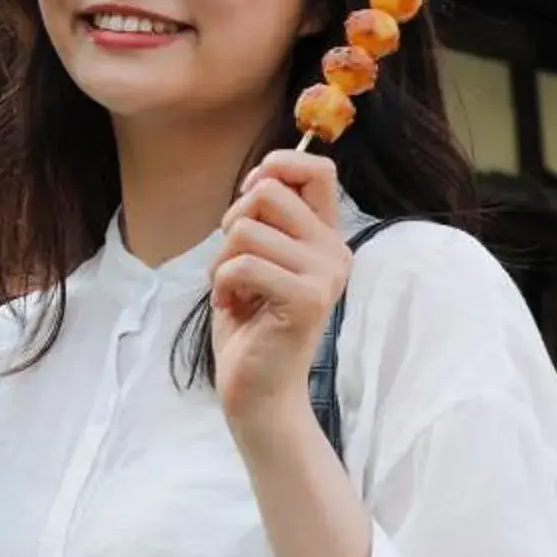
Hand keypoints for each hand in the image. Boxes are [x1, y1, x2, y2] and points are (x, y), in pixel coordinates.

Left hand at [209, 148, 353, 442]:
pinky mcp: (307, 300)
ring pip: (246, 229)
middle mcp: (335, 251)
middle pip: (268, 192)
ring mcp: (325, 275)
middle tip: (234, 261)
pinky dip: (222, 284)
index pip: (319, 169)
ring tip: (235, 291)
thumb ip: (266, 219)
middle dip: (232, 222)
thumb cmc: (251, 323)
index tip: (249, 195)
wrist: (258, 390)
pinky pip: (242, 264)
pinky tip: (233, 307)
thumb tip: (261, 175)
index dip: (277, 166)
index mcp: (324, 236)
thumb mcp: (258, 257)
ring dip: (223, 260)